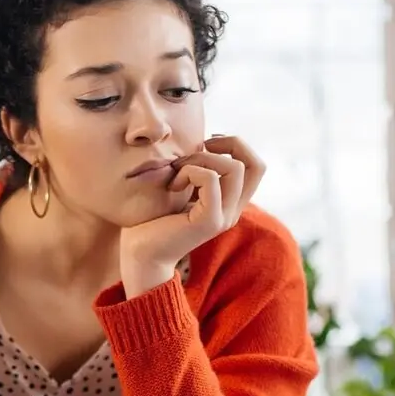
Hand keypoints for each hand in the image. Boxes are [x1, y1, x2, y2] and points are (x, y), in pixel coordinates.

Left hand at [119, 135, 265, 296]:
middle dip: (230, 144)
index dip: (237, 146)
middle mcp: (232, 211)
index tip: (208, 143)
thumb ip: (198, 169)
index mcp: (229, 203)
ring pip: (234, 168)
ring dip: (202, 158)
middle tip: (201, 146)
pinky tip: (172, 185)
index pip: (255, 167)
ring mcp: (224, 217)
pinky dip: (189, 171)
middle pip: (256, 165)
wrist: (138, 252)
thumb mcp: (181, 186)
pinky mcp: (210, 221)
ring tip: (178, 170)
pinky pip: (210, 179)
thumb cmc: (153, 218)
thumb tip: (204, 143)